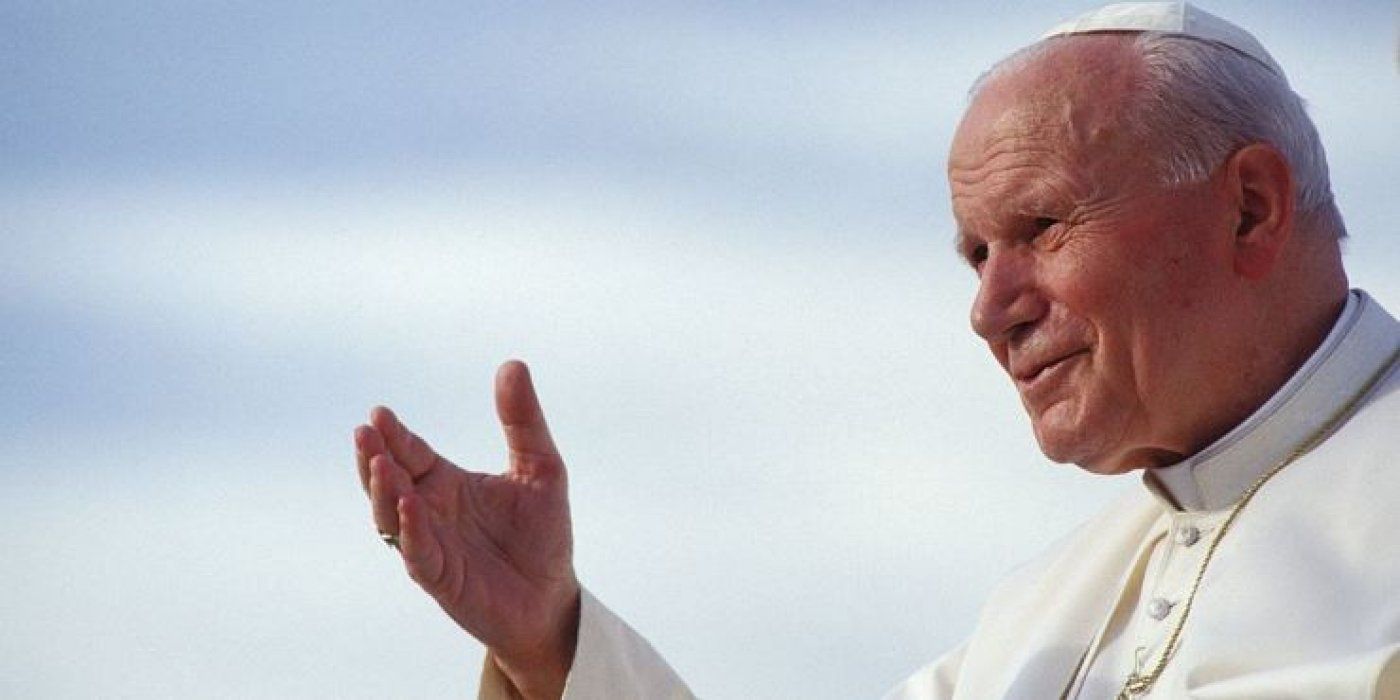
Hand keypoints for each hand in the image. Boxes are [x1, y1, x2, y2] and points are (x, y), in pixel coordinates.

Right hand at [354, 360, 579, 698]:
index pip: (412, 452)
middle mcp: (430, 510)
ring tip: (380, 463)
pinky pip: (419, 553)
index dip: (395, 435)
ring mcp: (430, 545)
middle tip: (365, 431)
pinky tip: (409, 507)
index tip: (380, 413)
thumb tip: (512, 364)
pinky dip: (412, 531)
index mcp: (446, 482)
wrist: (552, 596)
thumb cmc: (542, 533)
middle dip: (375, 456)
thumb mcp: (542, 467)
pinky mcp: (442, 578)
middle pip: (389, 479)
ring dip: (382, 490)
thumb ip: (523, 421)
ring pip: (391, 516)